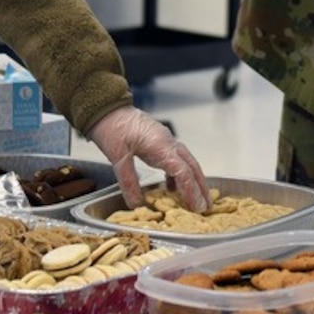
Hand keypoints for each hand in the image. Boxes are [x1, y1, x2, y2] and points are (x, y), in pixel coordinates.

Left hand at [87, 106, 209, 212]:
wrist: (106, 106)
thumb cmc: (112, 126)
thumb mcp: (117, 156)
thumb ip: (128, 180)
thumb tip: (136, 203)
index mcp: (161, 145)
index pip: (183, 171)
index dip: (192, 190)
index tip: (198, 207)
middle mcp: (168, 142)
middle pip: (192, 166)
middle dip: (202, 187)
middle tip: (207, 206)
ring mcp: (165, 141)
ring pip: (186, 163)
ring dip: (193, 181)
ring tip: (196, 200)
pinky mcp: (159, 142)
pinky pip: (175, 160)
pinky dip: (178, 176)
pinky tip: (172, 188)